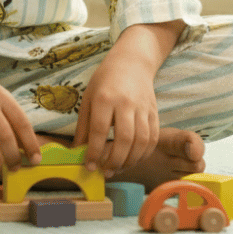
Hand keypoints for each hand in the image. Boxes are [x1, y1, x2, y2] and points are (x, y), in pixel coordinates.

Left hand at [72, 48, 158, 176]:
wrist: (132, 62)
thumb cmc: (105, 80)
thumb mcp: (88, 97)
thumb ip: (83, 125)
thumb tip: (78, 151)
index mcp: (105, 97)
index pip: (100, 130)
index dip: (95, 152)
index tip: (90, 166)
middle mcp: (126, 103)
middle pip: (124, 138)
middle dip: (115, 161)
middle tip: (105, 171)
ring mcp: (143, 108)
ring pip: (141, 141)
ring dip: (130, 161)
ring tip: (118, 168)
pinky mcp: (154, 112)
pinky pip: (153, 138)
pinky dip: (144, 154)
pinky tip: (133, 160)